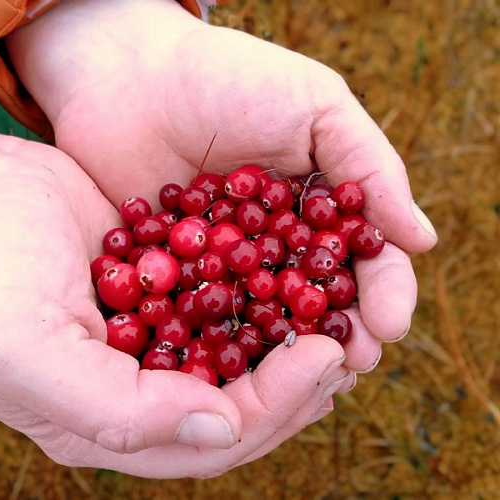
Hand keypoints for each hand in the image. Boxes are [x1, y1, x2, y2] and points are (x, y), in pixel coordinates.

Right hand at [0, 106, 351, 477]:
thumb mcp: (23, 349)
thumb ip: (113, 410)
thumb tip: (218, 429)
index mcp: (102, 420)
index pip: (207, 439)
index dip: (273, 407)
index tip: (324, 355)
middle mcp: (133, 387)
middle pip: (234, 405)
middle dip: (294, 381)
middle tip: (347, 340)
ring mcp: (147, 337)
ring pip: (235, 355)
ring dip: (287, 338)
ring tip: (338, 316)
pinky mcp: (157, 288)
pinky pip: (221, 300)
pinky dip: (262, 293)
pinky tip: (297, 275)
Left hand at [6, 0, 436, 372]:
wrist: (133, 76)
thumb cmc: (230, 79)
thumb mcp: (314, 106)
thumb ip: (369, 167)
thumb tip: (423, 239)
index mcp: (315, 209)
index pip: (361, 260)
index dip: (380, 293)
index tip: (388, 325)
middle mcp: (274, 244)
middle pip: (314, 300)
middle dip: (336, 335)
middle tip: (349, 368)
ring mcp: (223, 264)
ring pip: (261, 318)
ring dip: (282, 351)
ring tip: (300, 380)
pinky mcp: (173, 275)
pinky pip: (200, 313)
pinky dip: (217, 338)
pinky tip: (229, 363)